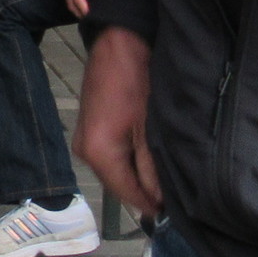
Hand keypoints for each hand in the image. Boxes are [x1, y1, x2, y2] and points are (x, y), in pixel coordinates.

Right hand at [72, 26, 159, 220]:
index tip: (172, 213)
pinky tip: (147, 157)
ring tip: (163, 177)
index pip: (125, 193)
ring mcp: (84, 140)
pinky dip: (128, 160)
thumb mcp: (149, 128)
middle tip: (173, 196)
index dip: (149, 205)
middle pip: (118, 184)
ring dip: (136, 175)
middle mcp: (84, 151)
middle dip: (143, 191)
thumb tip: (159, 199)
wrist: (118, 44)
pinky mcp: (89, 129)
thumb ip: (153, 167)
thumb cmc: (136, 80)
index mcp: (98, 152)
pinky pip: (110, 156)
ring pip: (115, 170)